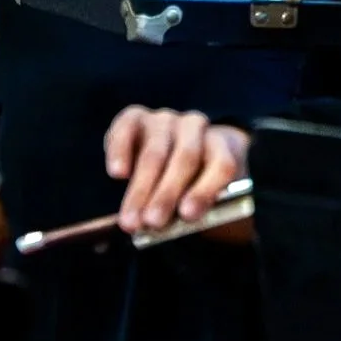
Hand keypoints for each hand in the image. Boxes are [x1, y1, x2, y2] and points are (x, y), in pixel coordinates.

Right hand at [104, 105, 250, 233]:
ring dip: (140, 189)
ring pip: (155, 153)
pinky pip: (126, 129)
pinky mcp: (136, 117)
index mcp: (222, 146)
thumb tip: (170, 224)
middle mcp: (195, 127)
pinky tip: (118, 174)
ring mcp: (165, 119)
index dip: (205, 190)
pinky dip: (121, 151)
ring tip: (129, 220)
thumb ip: (188, 209)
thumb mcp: (196, 199)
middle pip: (185, 158)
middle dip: (166, 194)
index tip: (187, 215)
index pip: (222, 165)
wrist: (171, 158)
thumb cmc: (188, 187)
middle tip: (152, 222)